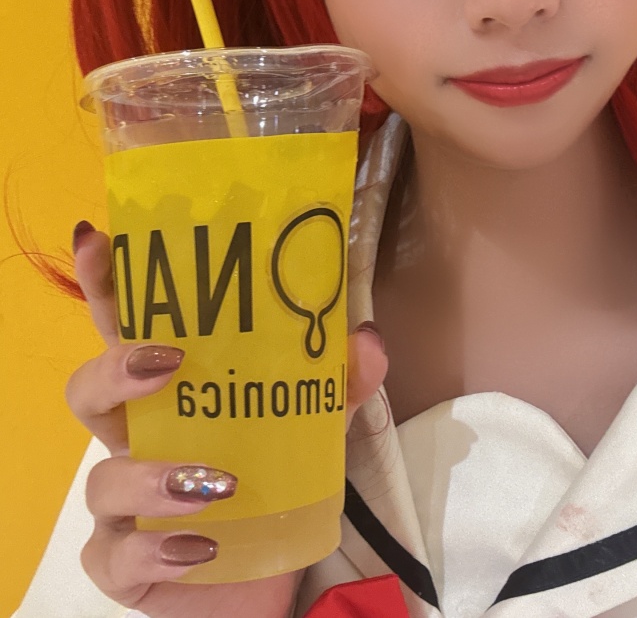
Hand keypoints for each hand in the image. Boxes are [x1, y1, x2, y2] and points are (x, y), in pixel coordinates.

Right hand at [65, 226, 387, 617]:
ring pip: (100, 479)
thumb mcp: (314, 428)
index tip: (99, 238)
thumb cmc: (274, 486)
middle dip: (113, 368)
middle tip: (165, 360)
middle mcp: (135, 440)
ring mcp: (122, 507)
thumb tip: (366, 338)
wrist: (272, 580)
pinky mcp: (126, 567)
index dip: (106, 286)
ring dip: (152, 475)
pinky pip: (117, 558)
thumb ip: (338, 383)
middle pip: (88, 391)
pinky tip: (202, 543)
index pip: (127, 329)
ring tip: (214, 479)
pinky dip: (156, 548)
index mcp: (170, 393)